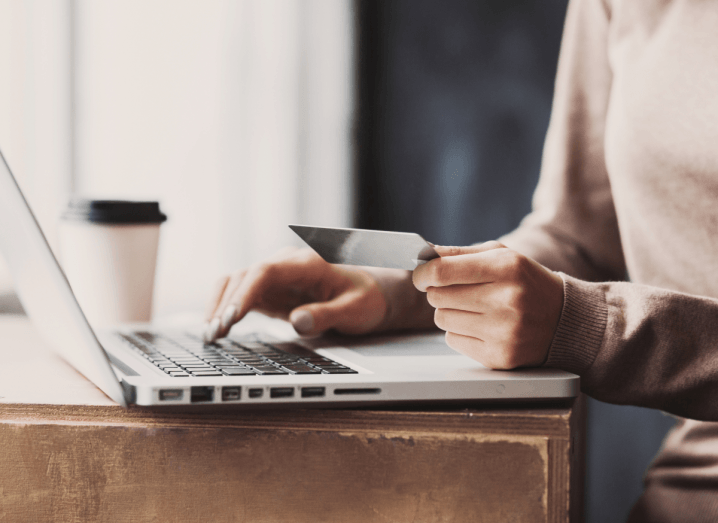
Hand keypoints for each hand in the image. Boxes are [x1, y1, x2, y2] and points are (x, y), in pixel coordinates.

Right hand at [204, 247, 387, 340]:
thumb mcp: (354, 310)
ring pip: (236, 282)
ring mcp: (276, 276)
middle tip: (215, 334)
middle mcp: (287, 264)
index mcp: (308, 264)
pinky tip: (214, 329)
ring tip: (209, 335)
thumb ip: (327, 315)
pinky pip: (240, 294)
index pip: (266, 270)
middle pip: (245, 276)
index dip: (246, 292)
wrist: (370, 293)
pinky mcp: (270, 290)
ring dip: (219, 306)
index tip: (233, 316)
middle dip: (226, 304)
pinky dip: (224, 309)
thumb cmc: (365, 299)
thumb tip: (298, 321)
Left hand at [412, 241, 563, 368]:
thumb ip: (461, 254)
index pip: (442, 271)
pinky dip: (460, 333)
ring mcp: (504, 332)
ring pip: (442, 320)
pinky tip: (484, 327)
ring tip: (475, 309)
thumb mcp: (502, 256)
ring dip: (450, 313)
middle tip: (456, 291)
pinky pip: (452, 341)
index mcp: (507, 268)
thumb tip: (424, 257)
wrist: (565, 320)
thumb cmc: (526, 282)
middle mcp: (507, 300)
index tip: (422, 275)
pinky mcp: (499, 357)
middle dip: (439, 292)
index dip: (423, 273)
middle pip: (437, 297)